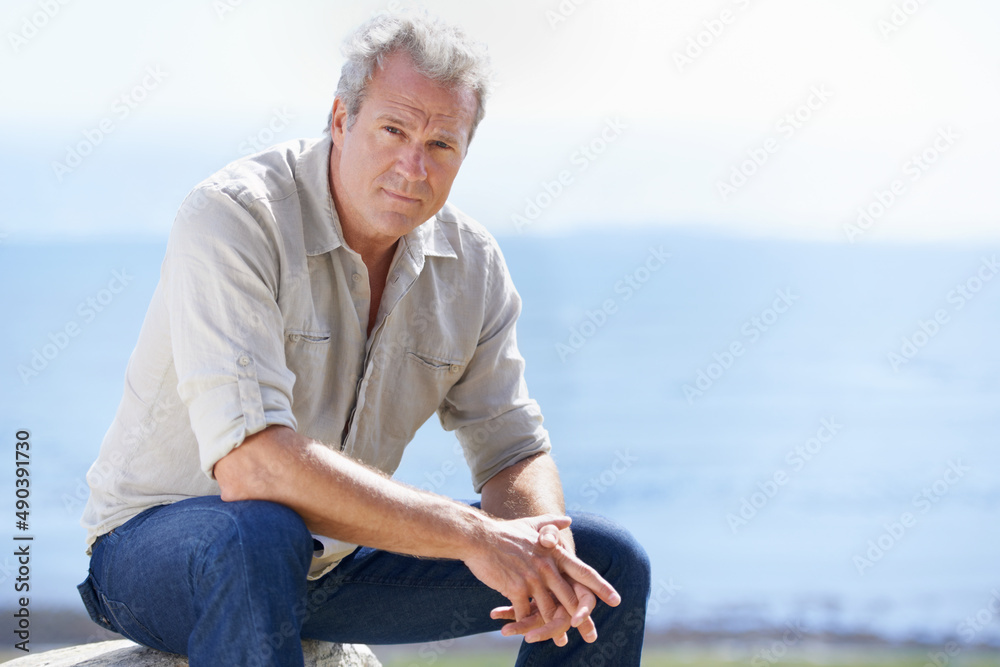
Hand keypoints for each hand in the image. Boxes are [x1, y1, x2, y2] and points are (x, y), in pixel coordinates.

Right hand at [488, 523, 603, 644]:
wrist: (478, 537)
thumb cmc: (504, 532)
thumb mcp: (532, 524)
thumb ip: (551, 524)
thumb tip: (568, 520)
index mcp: (554, 554)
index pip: (584, 572)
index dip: (601, 587)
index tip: (616, 600)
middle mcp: (547, 567)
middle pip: (569, 598)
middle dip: (581, 619)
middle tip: (592, 635)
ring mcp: (532, 579)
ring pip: (548, 610)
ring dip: (554, 629)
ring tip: (561, 641)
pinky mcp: (515, 589)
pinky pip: (524, 613)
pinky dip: (526, 624)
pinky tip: (527, 634)